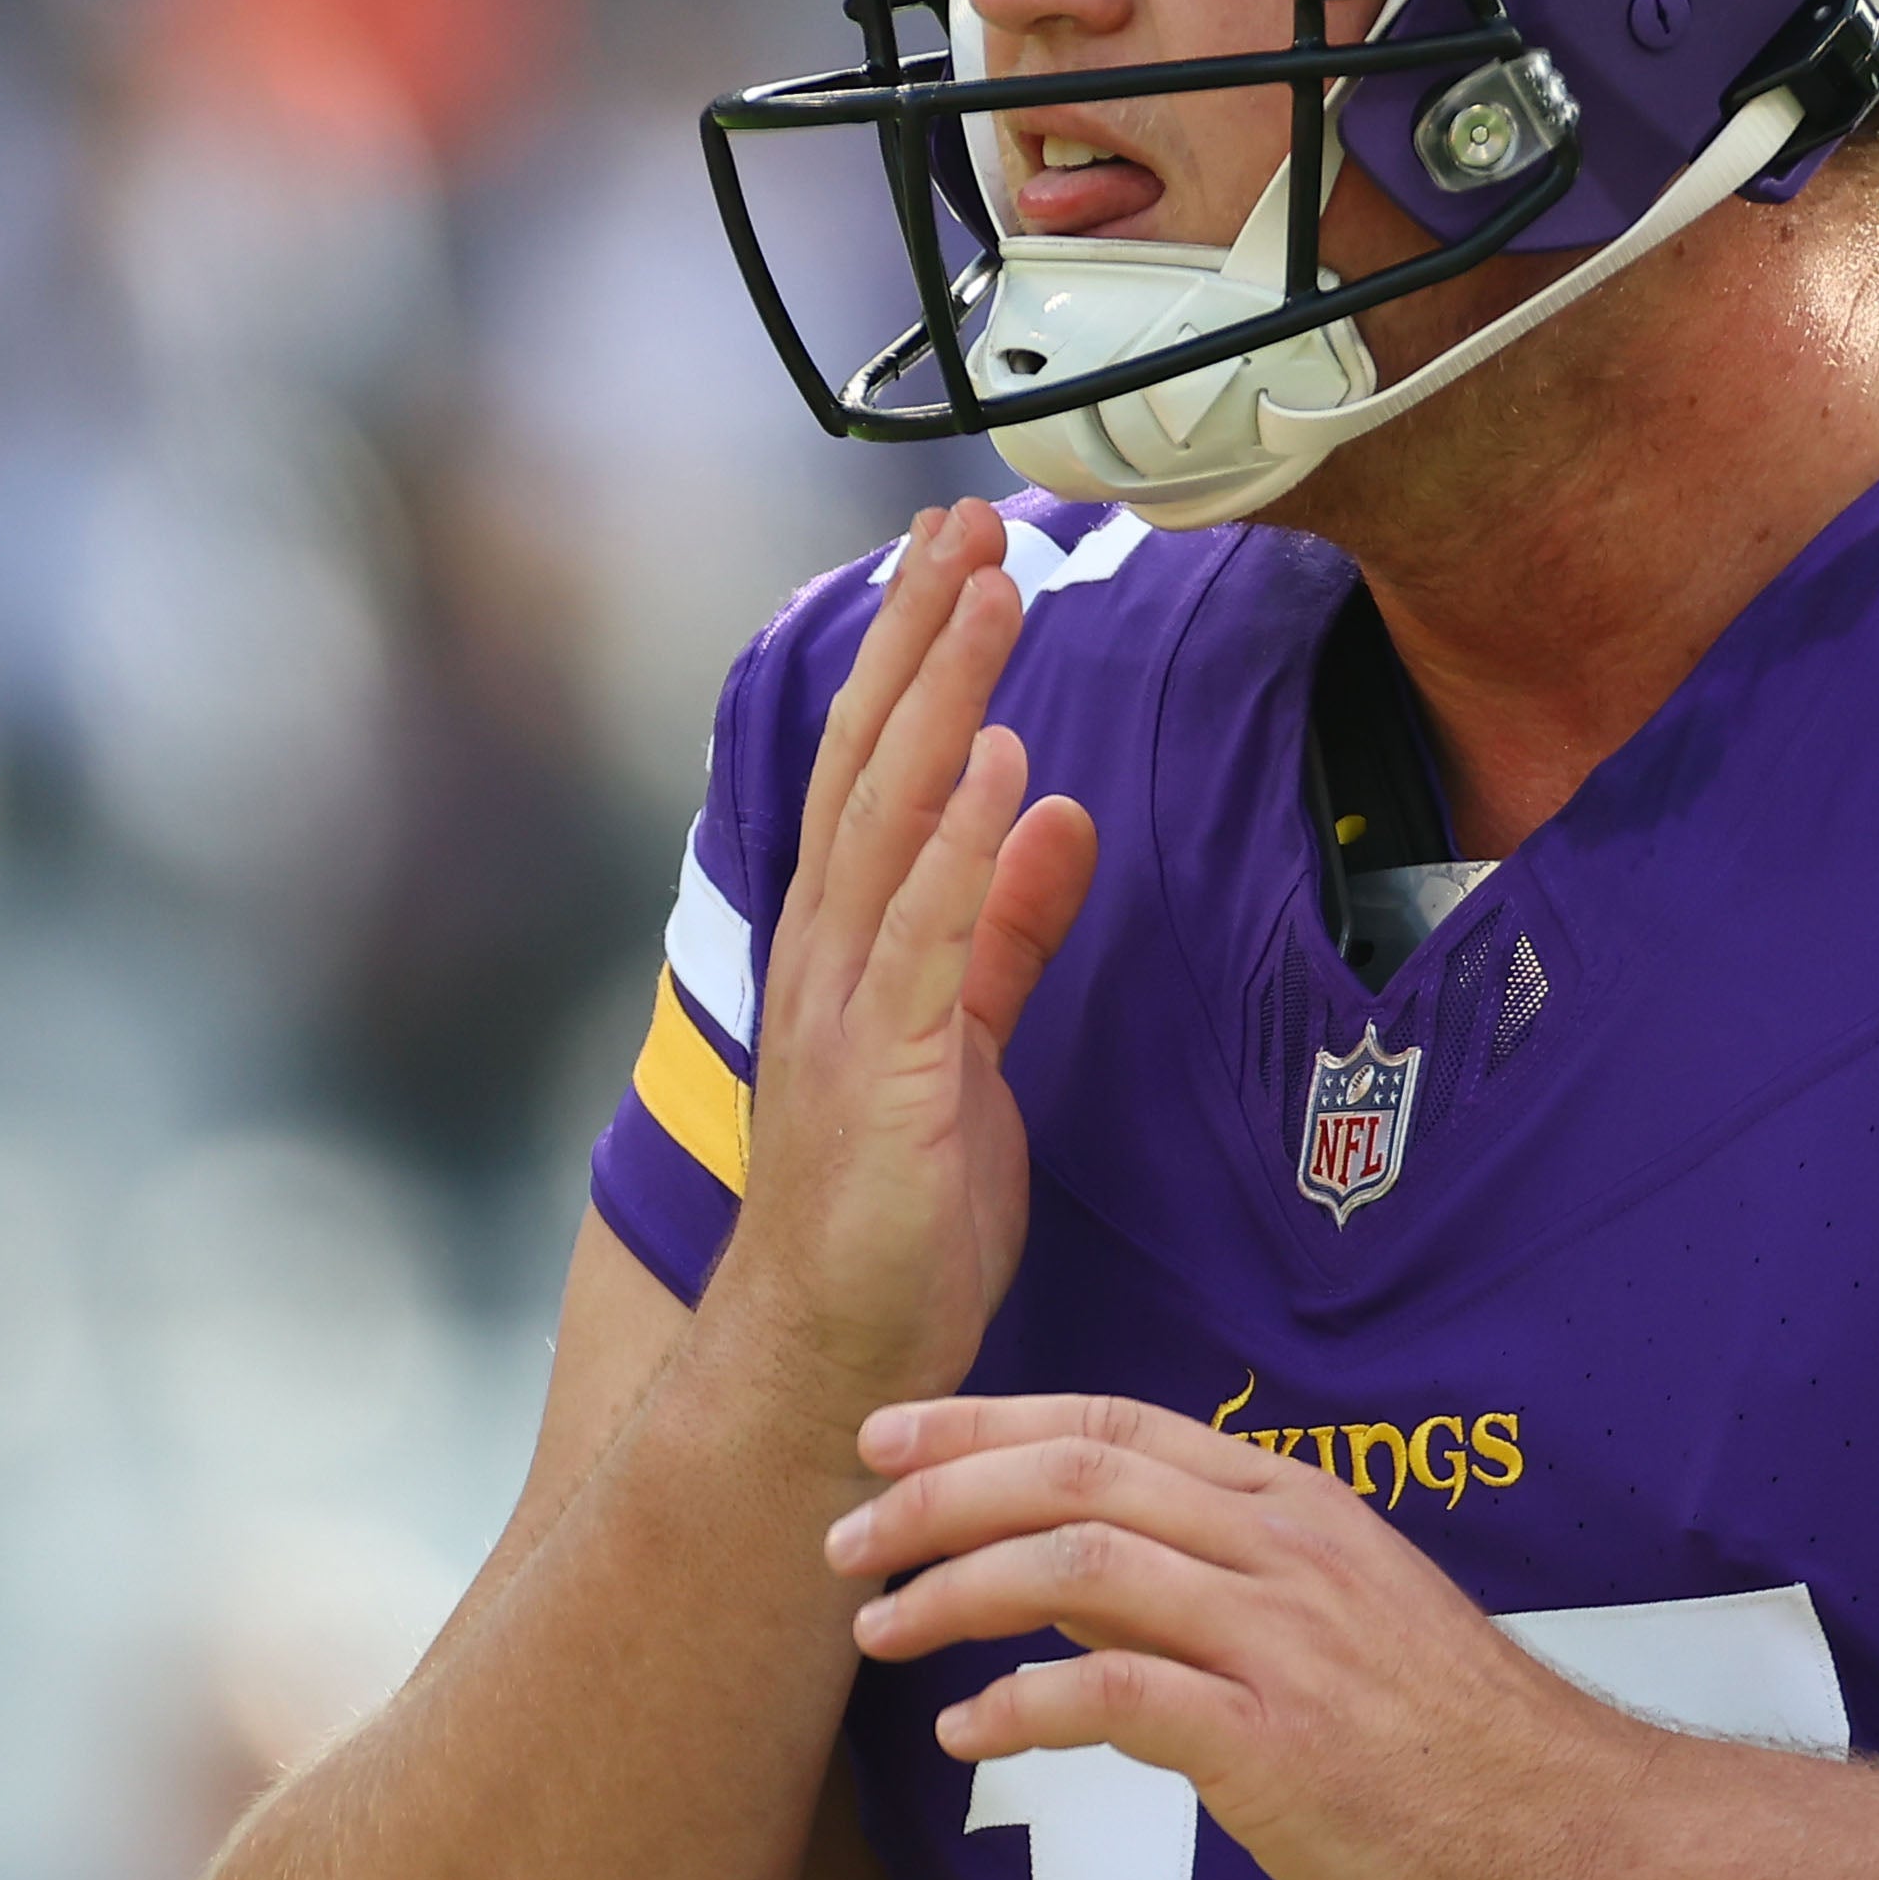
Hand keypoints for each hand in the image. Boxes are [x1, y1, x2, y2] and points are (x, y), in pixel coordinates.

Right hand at [722, 503, 1101, 1421]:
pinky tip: (997, 758)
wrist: (833, 1362)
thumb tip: (1053, 807)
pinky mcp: (880, 1073)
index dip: (913, 653)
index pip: (874, 765)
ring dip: (940, 698)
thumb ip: (1005, 929)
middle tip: (965, 517)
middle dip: (919, 634)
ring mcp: (842, 1008)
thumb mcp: (971, 1045)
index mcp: (846, 942)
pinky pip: (924, 936)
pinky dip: (959, 842)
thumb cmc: (896, 1220)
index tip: (956, 550)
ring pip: (888, 819)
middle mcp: (826, 953)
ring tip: (986, 591)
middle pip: (868, 759)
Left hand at [827, 1391, 1660, 1879]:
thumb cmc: (1459, 1752)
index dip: (988, 1421)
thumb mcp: (1346, 1624)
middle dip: (939, 1493)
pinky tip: (966, 1732)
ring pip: (1079, 1559)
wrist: (1579, 1840)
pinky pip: (1115, 1692)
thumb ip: (1226, 1591)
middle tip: (846, 1536)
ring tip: (876, 1631)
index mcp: (1297, 1508)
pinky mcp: (1275, 1742)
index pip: (1115, 1423)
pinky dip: (1022, 1702)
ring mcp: (1282, 1639)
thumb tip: (1090, 1592)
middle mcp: (1284, 1549)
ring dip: (954, 1587)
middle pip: (1077, 1471)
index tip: (890, 1435)